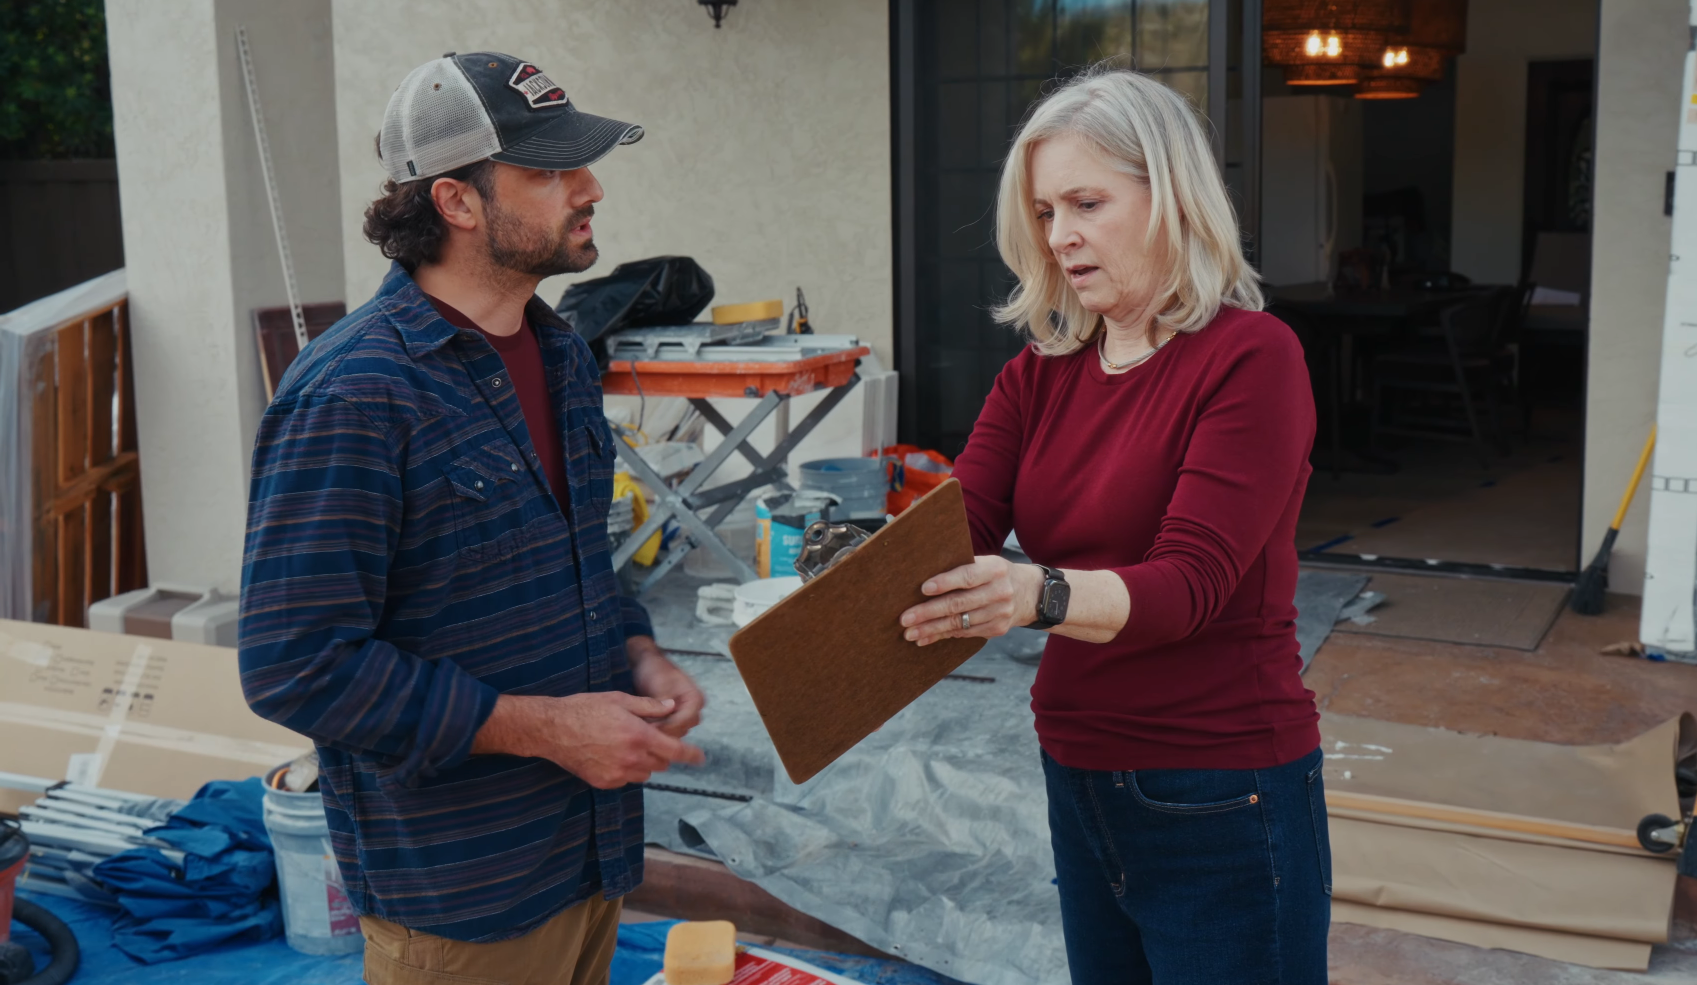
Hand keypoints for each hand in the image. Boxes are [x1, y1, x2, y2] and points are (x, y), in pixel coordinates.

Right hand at [472, 692, 705, 788]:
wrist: (552, 729)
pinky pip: (626, 780)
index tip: (701, 758)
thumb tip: (672, 707)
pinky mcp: (604, 782)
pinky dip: (627, 771)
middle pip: (661, 764)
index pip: (675, 751)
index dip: (691, 755)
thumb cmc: (585, 708)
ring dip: (645, 763)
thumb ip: (649, 707)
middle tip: (648, 739)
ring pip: (645, 774)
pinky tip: (612, 755)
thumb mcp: (620, 699)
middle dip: (661, 753)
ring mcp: (617, 773)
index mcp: (639, 735)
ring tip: (627, 745)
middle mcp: (631, 758)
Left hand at [626, 635, 705, 738]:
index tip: (648, 728)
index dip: (667, 726)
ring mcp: (685, 716)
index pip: (685, 721)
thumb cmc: (655, 670)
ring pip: (674, 733)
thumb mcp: (660, 684)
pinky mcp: (674, 719)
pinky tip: (643, 727)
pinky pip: (668, 731)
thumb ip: (663, 703)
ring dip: (659, 732)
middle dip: (663, 731)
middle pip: (681, 729)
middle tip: (642, 730)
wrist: (647, 664)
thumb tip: (662, 722)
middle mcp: (694, 710)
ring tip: (642, 728)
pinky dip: (657, 730)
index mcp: (696, 699)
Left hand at [899, 555, 1044, 646]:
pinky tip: (926, 638)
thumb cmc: (996, 574)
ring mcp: (1000, 613)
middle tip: (906, 618)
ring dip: (932, 629)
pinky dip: (943, 636)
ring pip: (960, 623)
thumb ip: (962, 567)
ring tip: (910, 633)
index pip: (968, 576)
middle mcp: (1000, 591)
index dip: (945, 582)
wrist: (1030, 593)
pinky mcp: (997, 629)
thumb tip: (923, 577)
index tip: (923, 589)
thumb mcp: (987, 563)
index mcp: (995, 569)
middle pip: (960, 604)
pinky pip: (965, 634)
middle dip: (929, 612)